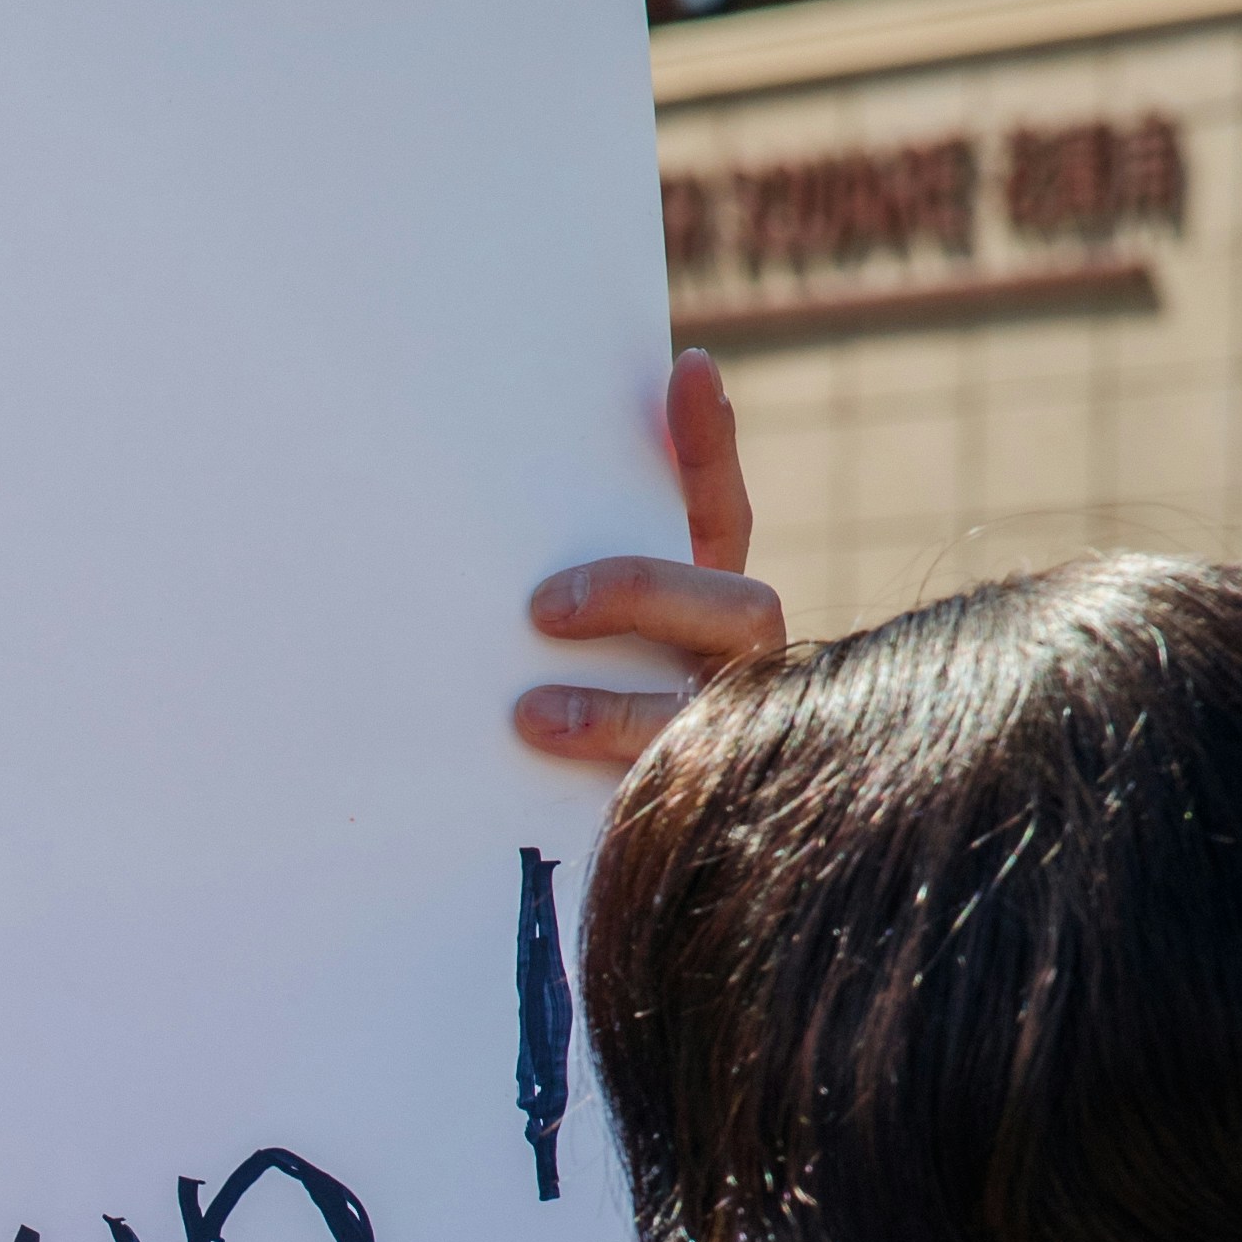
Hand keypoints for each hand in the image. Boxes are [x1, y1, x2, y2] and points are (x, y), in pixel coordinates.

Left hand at [515, 350, 783, 770]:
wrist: (565, 870)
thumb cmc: (544, 738)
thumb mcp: (548, 650)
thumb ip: (552, 576)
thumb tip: (507, 517)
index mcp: (701, 614)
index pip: (719, 516)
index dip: (709, 450)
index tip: (688, 371)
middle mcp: (730, 670)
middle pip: (735, 606)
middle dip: (642, 595)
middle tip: (542, 608)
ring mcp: (726, 743)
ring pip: (707, 708)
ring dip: (615, 707)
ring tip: (528, 714)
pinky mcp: (692, 810)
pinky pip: (671, 788)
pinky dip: (604, 765)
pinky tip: (537, 752)